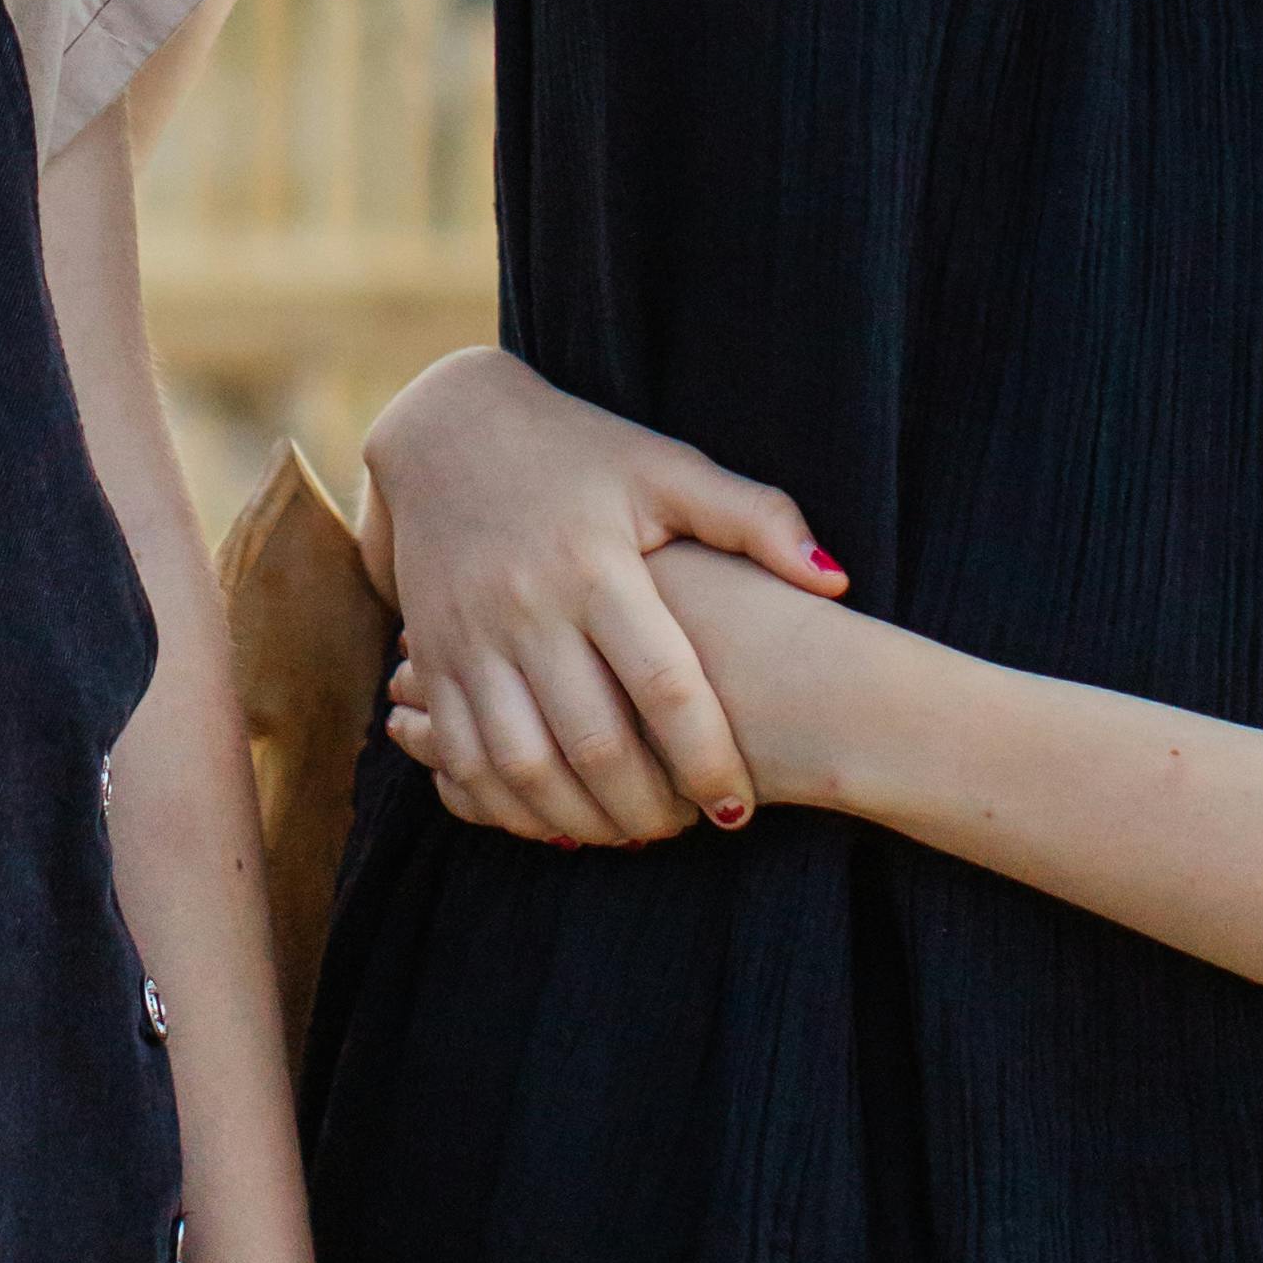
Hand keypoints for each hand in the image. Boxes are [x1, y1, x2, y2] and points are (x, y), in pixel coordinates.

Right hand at [363, 341, 842, 849]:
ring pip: (520, 766)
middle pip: (593, 743)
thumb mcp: (667, 467)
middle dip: (649, 808)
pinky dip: (503, 806)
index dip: (707, 760)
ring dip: (579, 820)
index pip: (664, 687)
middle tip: (690, 828)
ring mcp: (468, 637)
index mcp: (597, 564)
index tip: (739, 806)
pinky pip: (456, 759)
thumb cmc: (581, 453)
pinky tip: (554, 819)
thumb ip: (753, 518)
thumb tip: (835, 579)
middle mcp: (527, 607)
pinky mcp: (428, 657)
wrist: (449, 430)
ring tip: (631, 832)